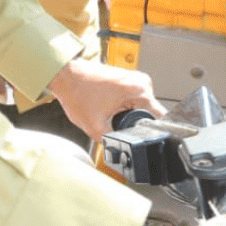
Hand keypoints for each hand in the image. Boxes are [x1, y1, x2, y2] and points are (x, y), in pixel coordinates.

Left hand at [46, 57, 163, 140]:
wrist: (66, 75)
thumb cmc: (76, 93)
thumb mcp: (95, 127)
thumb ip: (113, 142)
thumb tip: (122, 150)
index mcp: (140, 90)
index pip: (159, 118)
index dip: (150, 132)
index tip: (140, 137)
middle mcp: (142, 82)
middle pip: (150, 114)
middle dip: (135, 123)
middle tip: (115, 122)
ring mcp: (136, 79)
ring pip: (142, 107)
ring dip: (130, 114)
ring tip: (109, 112)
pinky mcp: (129, 79)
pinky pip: (135, 99)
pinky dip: (125, 106)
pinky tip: (110, 106)